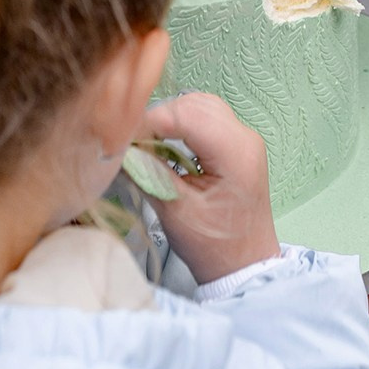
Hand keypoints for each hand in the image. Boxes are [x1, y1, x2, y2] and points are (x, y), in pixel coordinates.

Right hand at [138, 93, 279, 282]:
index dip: (150, 121)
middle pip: (194, 104)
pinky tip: (164, 142)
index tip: (122, 138)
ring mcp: (244, 138)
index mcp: (236, 153)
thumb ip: (150, 174)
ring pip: (200, 105)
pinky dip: (182, 123)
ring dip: (170, 117)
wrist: (245, 264)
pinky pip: (207, 117)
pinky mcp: (238, 144)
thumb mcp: (177, 213)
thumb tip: (122, 147)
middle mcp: (245, 137)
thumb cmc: (214, 246)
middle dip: (158, 116)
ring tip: (145, 141)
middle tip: (130, 140)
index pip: (187, 115)